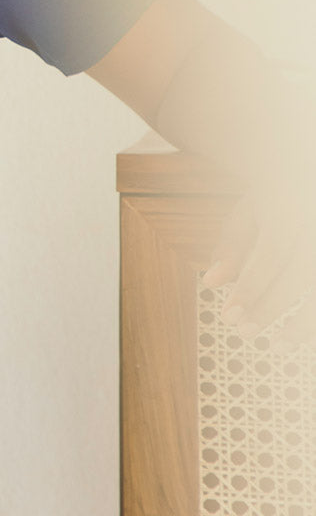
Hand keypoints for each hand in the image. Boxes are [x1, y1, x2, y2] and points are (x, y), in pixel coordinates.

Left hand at [202, 178, 313, 349]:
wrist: (304, 169)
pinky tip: (300, 336)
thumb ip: (231, 247)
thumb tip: (210, 283)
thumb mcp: (249, 213)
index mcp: (291, 205)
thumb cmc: (276, 197)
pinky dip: (314, 317)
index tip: (229, 315)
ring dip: (305, 322)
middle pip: (300, 271)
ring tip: (278, 346)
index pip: (272, 252)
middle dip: (271, 306)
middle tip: (242, 332)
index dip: (252, 286)